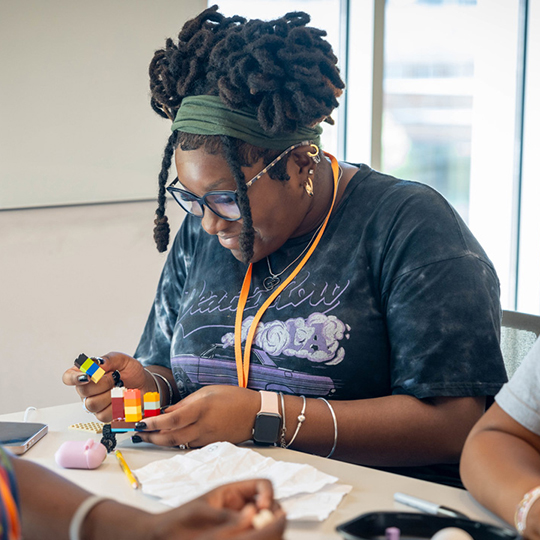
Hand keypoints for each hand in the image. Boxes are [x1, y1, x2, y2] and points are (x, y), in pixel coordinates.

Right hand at [61, 352, 149, 421]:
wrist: (144, 384)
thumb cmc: (130, 371)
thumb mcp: (121, 359)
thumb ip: (108, 360)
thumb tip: (96, 364)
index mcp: (86, 374)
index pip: (69, 377)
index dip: (75, 377)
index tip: (88, 375)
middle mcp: (86, 390)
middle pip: (83, 391)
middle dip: (102, 383)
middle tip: (115, 377)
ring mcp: (93, 404)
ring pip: (92, 404)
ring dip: (110, 395)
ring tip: (120, 388)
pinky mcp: (103, 415)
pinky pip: (104, 414)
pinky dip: (117, 405)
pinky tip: (122, 398)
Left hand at [133, 385, 259, 447]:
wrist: (256, 414)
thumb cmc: (234, 397)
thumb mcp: (208, 392)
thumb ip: (185, 403)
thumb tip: (166, 411)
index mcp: (201, 409)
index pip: (172, 419)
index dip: (153, 423)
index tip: (140, 424)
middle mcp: (202, 426)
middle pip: (171, 437)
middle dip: (151, 437)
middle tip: (139, 434)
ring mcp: (207, 438)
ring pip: (178, 444)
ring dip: (161, 441)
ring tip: (149, 435)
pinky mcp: (210, 444)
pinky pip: (189, 445)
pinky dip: (176, 442)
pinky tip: (169, 437)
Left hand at [145, 479, 285, 539]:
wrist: (163, 536)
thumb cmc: (178, 519)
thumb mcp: (202, 511)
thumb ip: (225, 514)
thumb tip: (250, 515)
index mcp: (232, 491)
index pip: (262, 484)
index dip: (268, 494)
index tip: (264, 506)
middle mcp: (240, 504)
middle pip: (270, 504)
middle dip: (274, 514)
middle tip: (270, 525)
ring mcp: (240, 520)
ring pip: (265, 521)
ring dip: (268, 527)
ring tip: (262, 533)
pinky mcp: (237, 534)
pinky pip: (252, 533)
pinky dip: (258, 535)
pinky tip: (254, 537)